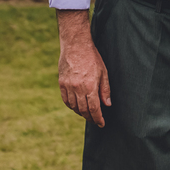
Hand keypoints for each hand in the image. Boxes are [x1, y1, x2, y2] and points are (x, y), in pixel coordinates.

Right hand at [56, 10, 111, 126]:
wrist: (75, 45)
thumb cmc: (92, 57)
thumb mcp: (103, 72)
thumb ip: (105, 90)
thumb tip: (107, 105)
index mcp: (90, 86)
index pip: (94, 109)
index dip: (98, 118)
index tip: (101, 124)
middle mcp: (78, 88)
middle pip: (83, 110)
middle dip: (90, 118)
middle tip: (95, 120)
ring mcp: (68, 86)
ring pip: (74, 106)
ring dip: (80, 113)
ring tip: (87, 114)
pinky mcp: (61, 83)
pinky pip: (66, 100)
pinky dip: (71, 106)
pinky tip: (76, 106)